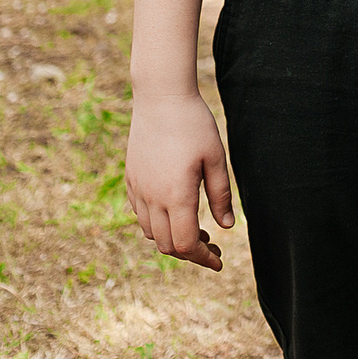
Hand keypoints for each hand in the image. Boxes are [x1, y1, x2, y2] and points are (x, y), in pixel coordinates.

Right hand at [124, 93, 233, 270]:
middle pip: (167, 245)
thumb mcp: (216, 158)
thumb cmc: (194, 125)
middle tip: (213, 246)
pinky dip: (156, 224)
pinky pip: (140, 215)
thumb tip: (226, 227)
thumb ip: (220, 195)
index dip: (203, 258)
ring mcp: (137, 189)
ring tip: (196, 230)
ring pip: (150, 233)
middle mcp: (152, 198)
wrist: (160, 97)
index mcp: (176, 195)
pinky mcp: (131, 179)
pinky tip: (174, 212)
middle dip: (190, 252)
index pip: (186, 244)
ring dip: (172, 239)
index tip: (219, 261)